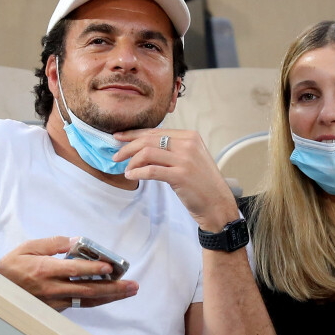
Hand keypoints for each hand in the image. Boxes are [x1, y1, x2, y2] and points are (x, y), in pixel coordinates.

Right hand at [0, 236, 137, 310]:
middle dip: (114, 288)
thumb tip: (78, 241)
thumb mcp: (28, 248)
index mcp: (45, 270)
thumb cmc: (12, 268)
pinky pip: (81, 304)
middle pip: (88, 290)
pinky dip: (97, 300)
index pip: (74, 270)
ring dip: (111, 296)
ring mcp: (55, 301)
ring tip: (129, 291)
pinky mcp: (56, 309)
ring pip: (88, 300)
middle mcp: (52, 288)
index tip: (110, 267)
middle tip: (133, 285)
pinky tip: (111, 295)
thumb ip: (54, 243)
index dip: (93, 269)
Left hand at [113, 128, 239, 230]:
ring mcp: (185, 160)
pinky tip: (131, 176)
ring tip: (126, 169)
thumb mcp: (191, 159)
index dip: (134, 134)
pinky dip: (137, 173)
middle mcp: (188, 144)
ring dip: (132, 161)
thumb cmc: (202, 184)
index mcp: (190, 137)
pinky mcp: (181, 176)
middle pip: (149, 140)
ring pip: (147, 153)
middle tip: (116, 155)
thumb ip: (173, 150)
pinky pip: (151, 170)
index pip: (156, 131)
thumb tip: (144, 147)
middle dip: (128, 147)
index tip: (119, 137)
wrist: (217, 204)